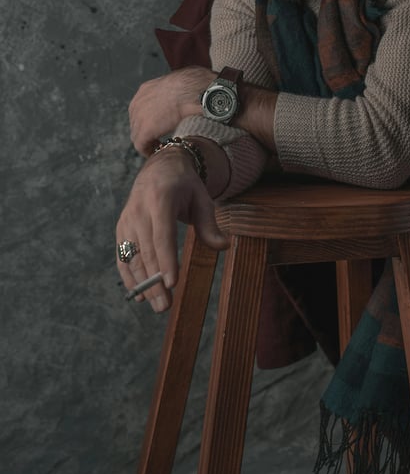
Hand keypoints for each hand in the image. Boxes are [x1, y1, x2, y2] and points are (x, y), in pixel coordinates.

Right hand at [116, 146, 228, 312]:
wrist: (159, 167)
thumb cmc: (185, 185)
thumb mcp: (202, 198)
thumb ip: (210, 224)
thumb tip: (224, 246)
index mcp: (161, 199)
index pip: (163, 235)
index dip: (166, 260)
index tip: (172, 283)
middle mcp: (140, 210)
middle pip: (147, 251)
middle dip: (155, 281)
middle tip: (165, 306)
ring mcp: (127, 220)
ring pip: (132, 257)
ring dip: (143, 284)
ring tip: (157, 305)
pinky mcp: (121, 228)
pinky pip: (123, 256)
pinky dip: (129, 276)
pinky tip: (139, 294)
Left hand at [129, 66, 214, 155]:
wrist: (196, 90)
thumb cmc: (196, 86)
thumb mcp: (182, 85)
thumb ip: (175, 95)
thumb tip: (185, 101)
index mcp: (147, 89)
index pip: (141, 108)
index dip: (150, 120)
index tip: (159, 127)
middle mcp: (139, 101)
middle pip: (136, 121)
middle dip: (147, 131)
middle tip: (158, 139)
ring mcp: (139, 115)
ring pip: (137, 134)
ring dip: (148, 141)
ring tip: (160, 147)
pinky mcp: (145, 130)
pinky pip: (141, 145)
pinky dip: (148, 151)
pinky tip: (158, 152)